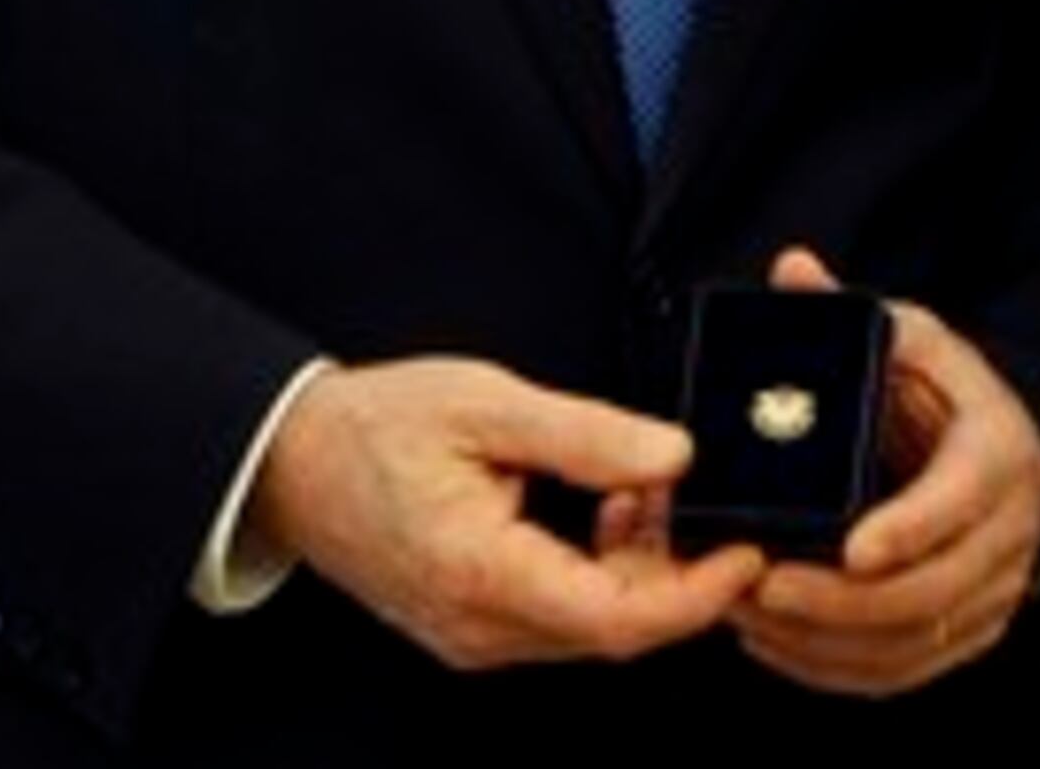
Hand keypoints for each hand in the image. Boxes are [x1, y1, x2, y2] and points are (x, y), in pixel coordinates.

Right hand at [251, 355, 763, 669]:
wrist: (292, 462)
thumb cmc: (376, 428)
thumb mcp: (489, 405)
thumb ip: (588, 434)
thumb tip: (676, 454)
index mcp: (483, 575)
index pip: (619, 620)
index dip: (699, 594)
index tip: (747, 551)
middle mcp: (480, 627)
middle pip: (616, 628)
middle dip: (678, 569)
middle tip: (706, 496)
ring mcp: (475, 635)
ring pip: (593, 623)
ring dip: (641, 564)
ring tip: (647, 485)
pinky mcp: (474, 624)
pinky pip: (561, 612)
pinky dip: (603, 566)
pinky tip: (611, 507)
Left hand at [732, 246, 1039, 696]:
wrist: (1003, 454)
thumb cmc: (949, 398)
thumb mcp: (913, 342)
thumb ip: (853, 315)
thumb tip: (793, 270)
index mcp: (999, 452)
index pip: (961, 499)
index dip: (909, 527)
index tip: (851, 546)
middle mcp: (1010, 532)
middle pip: (932, 589)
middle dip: (841, 599)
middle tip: (763, 585)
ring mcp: (993, 591)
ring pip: (913, 641)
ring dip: (826, 639)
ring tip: (750, 614)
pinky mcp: (968, 632)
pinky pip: (904, 671)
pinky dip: (836, 668)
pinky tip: (777, 643)